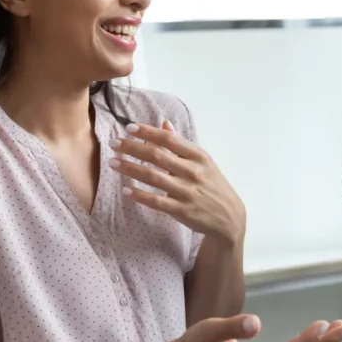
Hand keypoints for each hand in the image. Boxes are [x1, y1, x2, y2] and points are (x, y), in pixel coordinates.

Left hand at [109, 121, 244, 243]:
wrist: (229, 218)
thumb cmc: (212, 185)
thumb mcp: (202, 162)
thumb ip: (181, 144)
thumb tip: (164, 124)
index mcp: (199, 156)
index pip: (169, 139)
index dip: (148, 132)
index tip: (128, 128)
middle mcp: (194, 172)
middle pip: (157, 156)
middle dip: (132, 148)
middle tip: (113, 143)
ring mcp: (188, 192)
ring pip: (153, 177)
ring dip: (130, 168)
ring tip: (112, 162)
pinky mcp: (182, 211)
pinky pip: (156, 201)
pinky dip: (140, 195)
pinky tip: (125, 190)